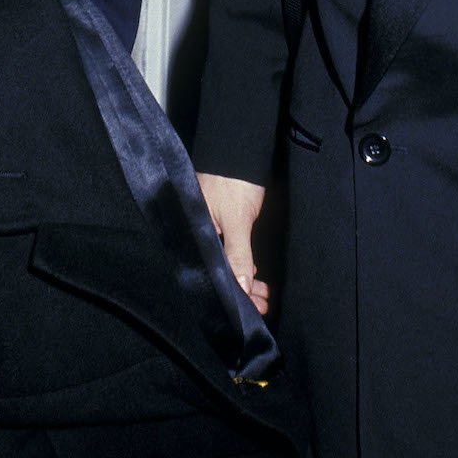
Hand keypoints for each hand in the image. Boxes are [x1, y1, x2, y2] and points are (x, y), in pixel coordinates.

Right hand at [197, 172, 269, 313]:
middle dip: (240, 291)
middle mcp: (197, 233)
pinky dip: (241, 263)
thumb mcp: (236, 220)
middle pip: (217, 270)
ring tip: (264, 296)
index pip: (208, 272)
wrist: (241, 147)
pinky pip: (228, 250)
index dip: (230, 293)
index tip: (251, 310)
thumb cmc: (233, 180)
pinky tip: (253, 275)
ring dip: (244, 279)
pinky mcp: (219, 222)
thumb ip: (237, 255)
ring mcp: (208, 227)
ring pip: (225, 262)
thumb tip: (240, 289)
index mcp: (193, 233)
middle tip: (262, 307)